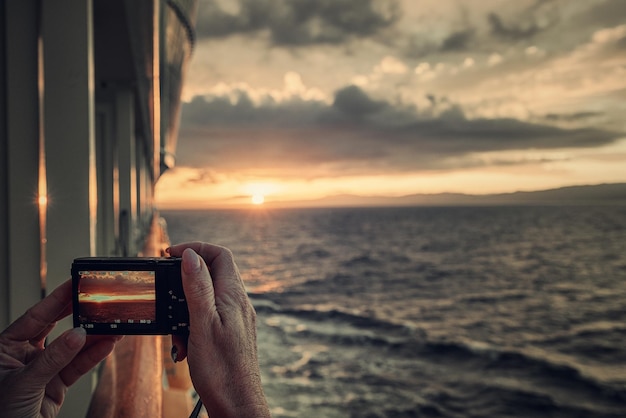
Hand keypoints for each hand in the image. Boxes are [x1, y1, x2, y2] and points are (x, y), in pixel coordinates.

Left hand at [0, 279, 120, 417]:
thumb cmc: (0, 414)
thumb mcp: (23, 383)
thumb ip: (52, 359)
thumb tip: (76, 335)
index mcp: (6, 347)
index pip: (35, 316)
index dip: (56, 300)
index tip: (74, 284)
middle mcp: (24, 355)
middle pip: (56, 327)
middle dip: (79, 314)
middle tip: (97, 299)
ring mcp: (42, 370)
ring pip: (72, 348)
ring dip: (94, 337)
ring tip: (113, 325)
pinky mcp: (56, 385)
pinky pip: (78, 366)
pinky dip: (94, 356)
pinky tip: (108, 344)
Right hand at [168, 242, 269, 417]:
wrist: (237, 403)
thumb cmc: (221, 370)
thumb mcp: (202, 324)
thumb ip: (197, 287)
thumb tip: (190, 255)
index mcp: (233, 295)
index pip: (219, 255)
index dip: (195, 248)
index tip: (170, 254)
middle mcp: (238, 303)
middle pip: (212, 273)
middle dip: (185, 280)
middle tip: (166, 290)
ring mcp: (236, 319)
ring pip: (207, 298)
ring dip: (186, 310)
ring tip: (176, 333)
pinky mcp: (231, 334)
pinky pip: (208, 319)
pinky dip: (192, 326)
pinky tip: (185, 346)